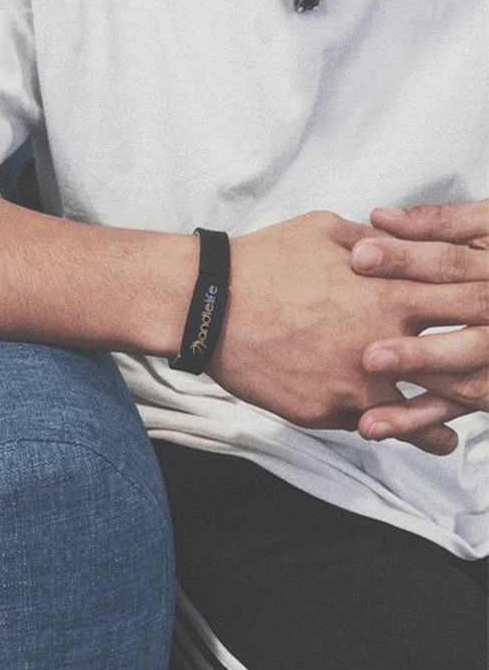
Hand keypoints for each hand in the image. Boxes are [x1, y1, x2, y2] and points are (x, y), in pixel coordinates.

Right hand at [205, 211, 479, 453]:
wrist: (208, 306)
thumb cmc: (262, 262)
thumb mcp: (324, 230)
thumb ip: (376, 240)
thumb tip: (401, 241)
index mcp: (389, 290)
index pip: (471, 299)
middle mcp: (384, 340)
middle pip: (465, 359)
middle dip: (487, 361)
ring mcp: (358, 382)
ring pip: (433, 409)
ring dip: (459, 412)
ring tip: (462, 427)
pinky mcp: (328, 410)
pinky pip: (382, 430)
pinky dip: (408, 435)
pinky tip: (422, 438)